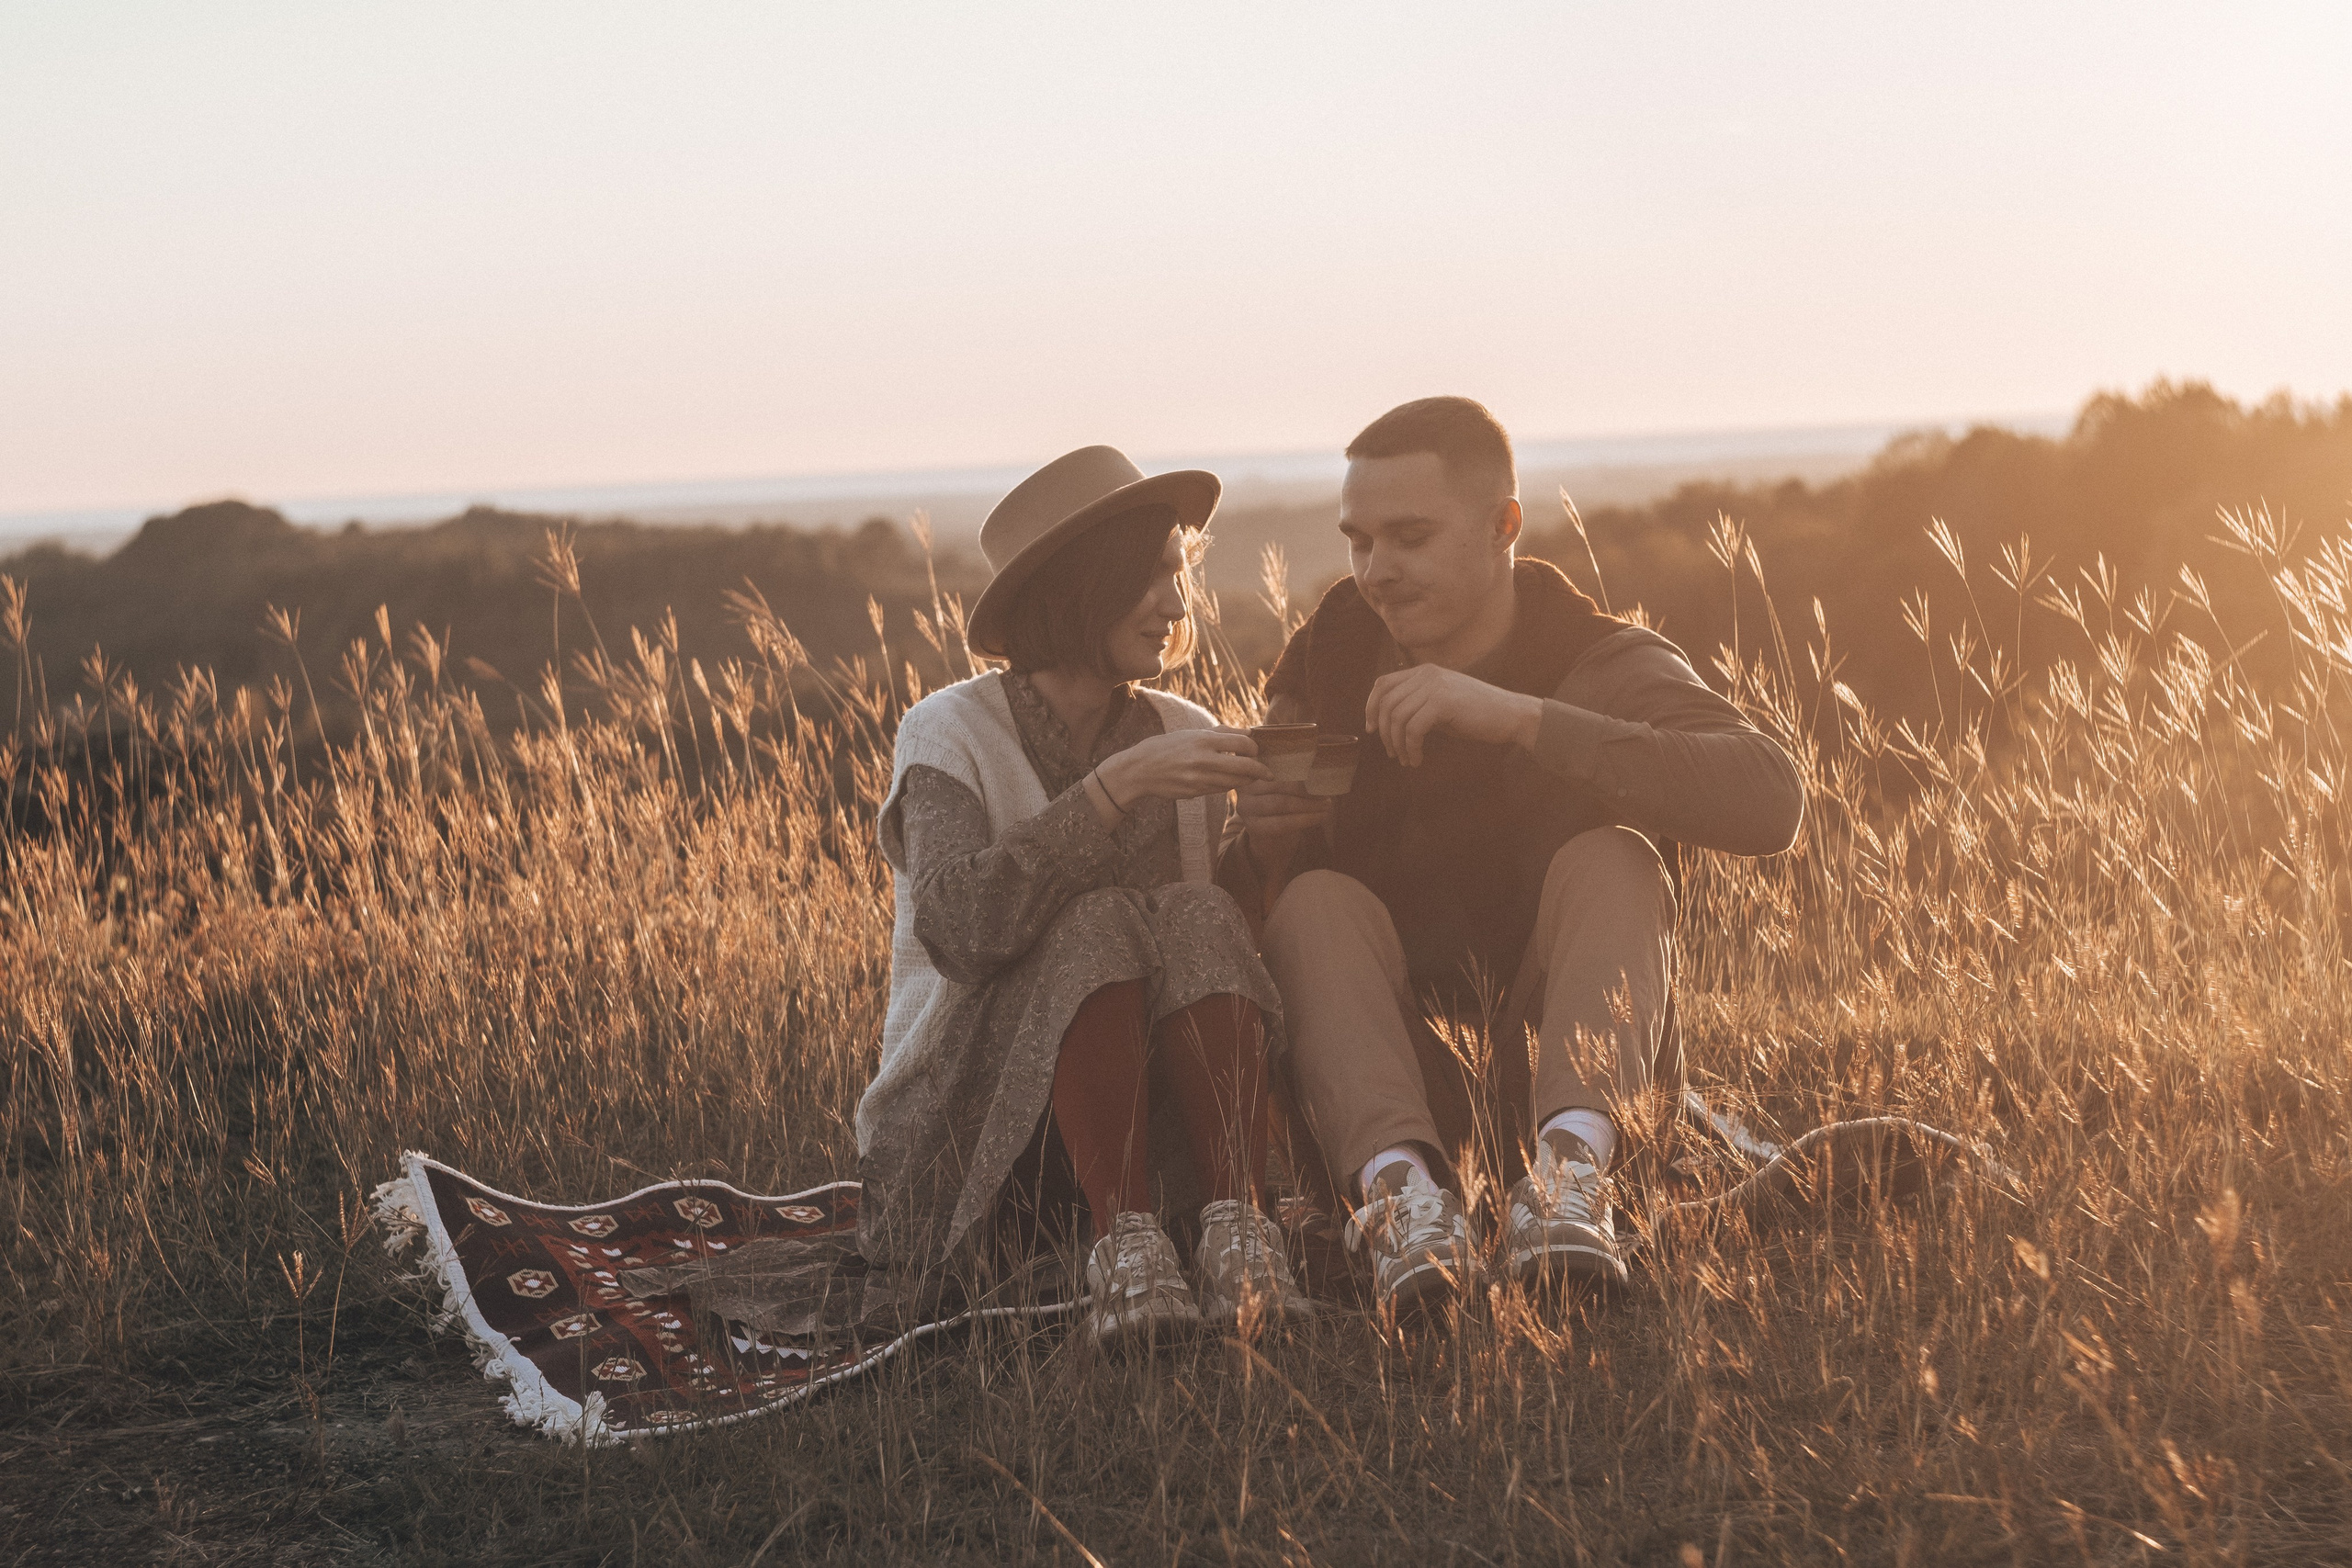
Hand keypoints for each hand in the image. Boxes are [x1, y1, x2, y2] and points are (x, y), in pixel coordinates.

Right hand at [1096, 728, 1270, 806]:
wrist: (1140, 770)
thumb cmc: (1168, 747)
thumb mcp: (1192, 734)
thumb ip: (1222, 733)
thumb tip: (1249, 732)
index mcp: (1203, 740)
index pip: (1243, 743)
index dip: (1255, 748)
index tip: (1257, 750)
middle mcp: (1203, 760)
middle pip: (1245, 767)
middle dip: (1261, 771)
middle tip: (1268, 773)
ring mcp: (1199, 779)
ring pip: (1235, 783)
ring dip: (1246, 780)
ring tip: (1250, 777)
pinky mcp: (1195, 792)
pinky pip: (1221, 790)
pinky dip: (1229, 785)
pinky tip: (1229, 781)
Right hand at [1236, 774, 1330, 850]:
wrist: (1270, 831)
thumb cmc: (1281, 798)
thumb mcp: (1283, 780)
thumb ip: (1293, 771)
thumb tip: (1320, 767)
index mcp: (1251, 767)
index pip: (1273, 762)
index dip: (1295, 765)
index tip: (1316, 767)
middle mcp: (1244, 785)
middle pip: (1279, 784)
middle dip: (1305, 788)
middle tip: (1326, 789)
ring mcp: (1246, 806)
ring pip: (1281, 803)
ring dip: (1308, 805)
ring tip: (1327, 804)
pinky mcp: (1253, 826)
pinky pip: (1283, 823)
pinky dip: (1305, 819)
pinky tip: (1320, 816)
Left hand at [1364, 666, 1542, 766]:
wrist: (1511, 715)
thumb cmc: (1477, 715)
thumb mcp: (1441, 705)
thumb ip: (1417, 706)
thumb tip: (1387, 723)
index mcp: (1424, 672)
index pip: (1382, 684)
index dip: (1371, 707)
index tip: (1371, 729)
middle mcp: (1427, 674)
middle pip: (1386, 703)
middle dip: (1384, 732)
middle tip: (1392, 753)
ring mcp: (1435, 686)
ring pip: (1397, 718)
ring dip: (1398, 744)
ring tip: (1407, 759)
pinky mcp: (1443, 702)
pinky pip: (1413, 729)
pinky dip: (1411, 748)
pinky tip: (1418, 759)